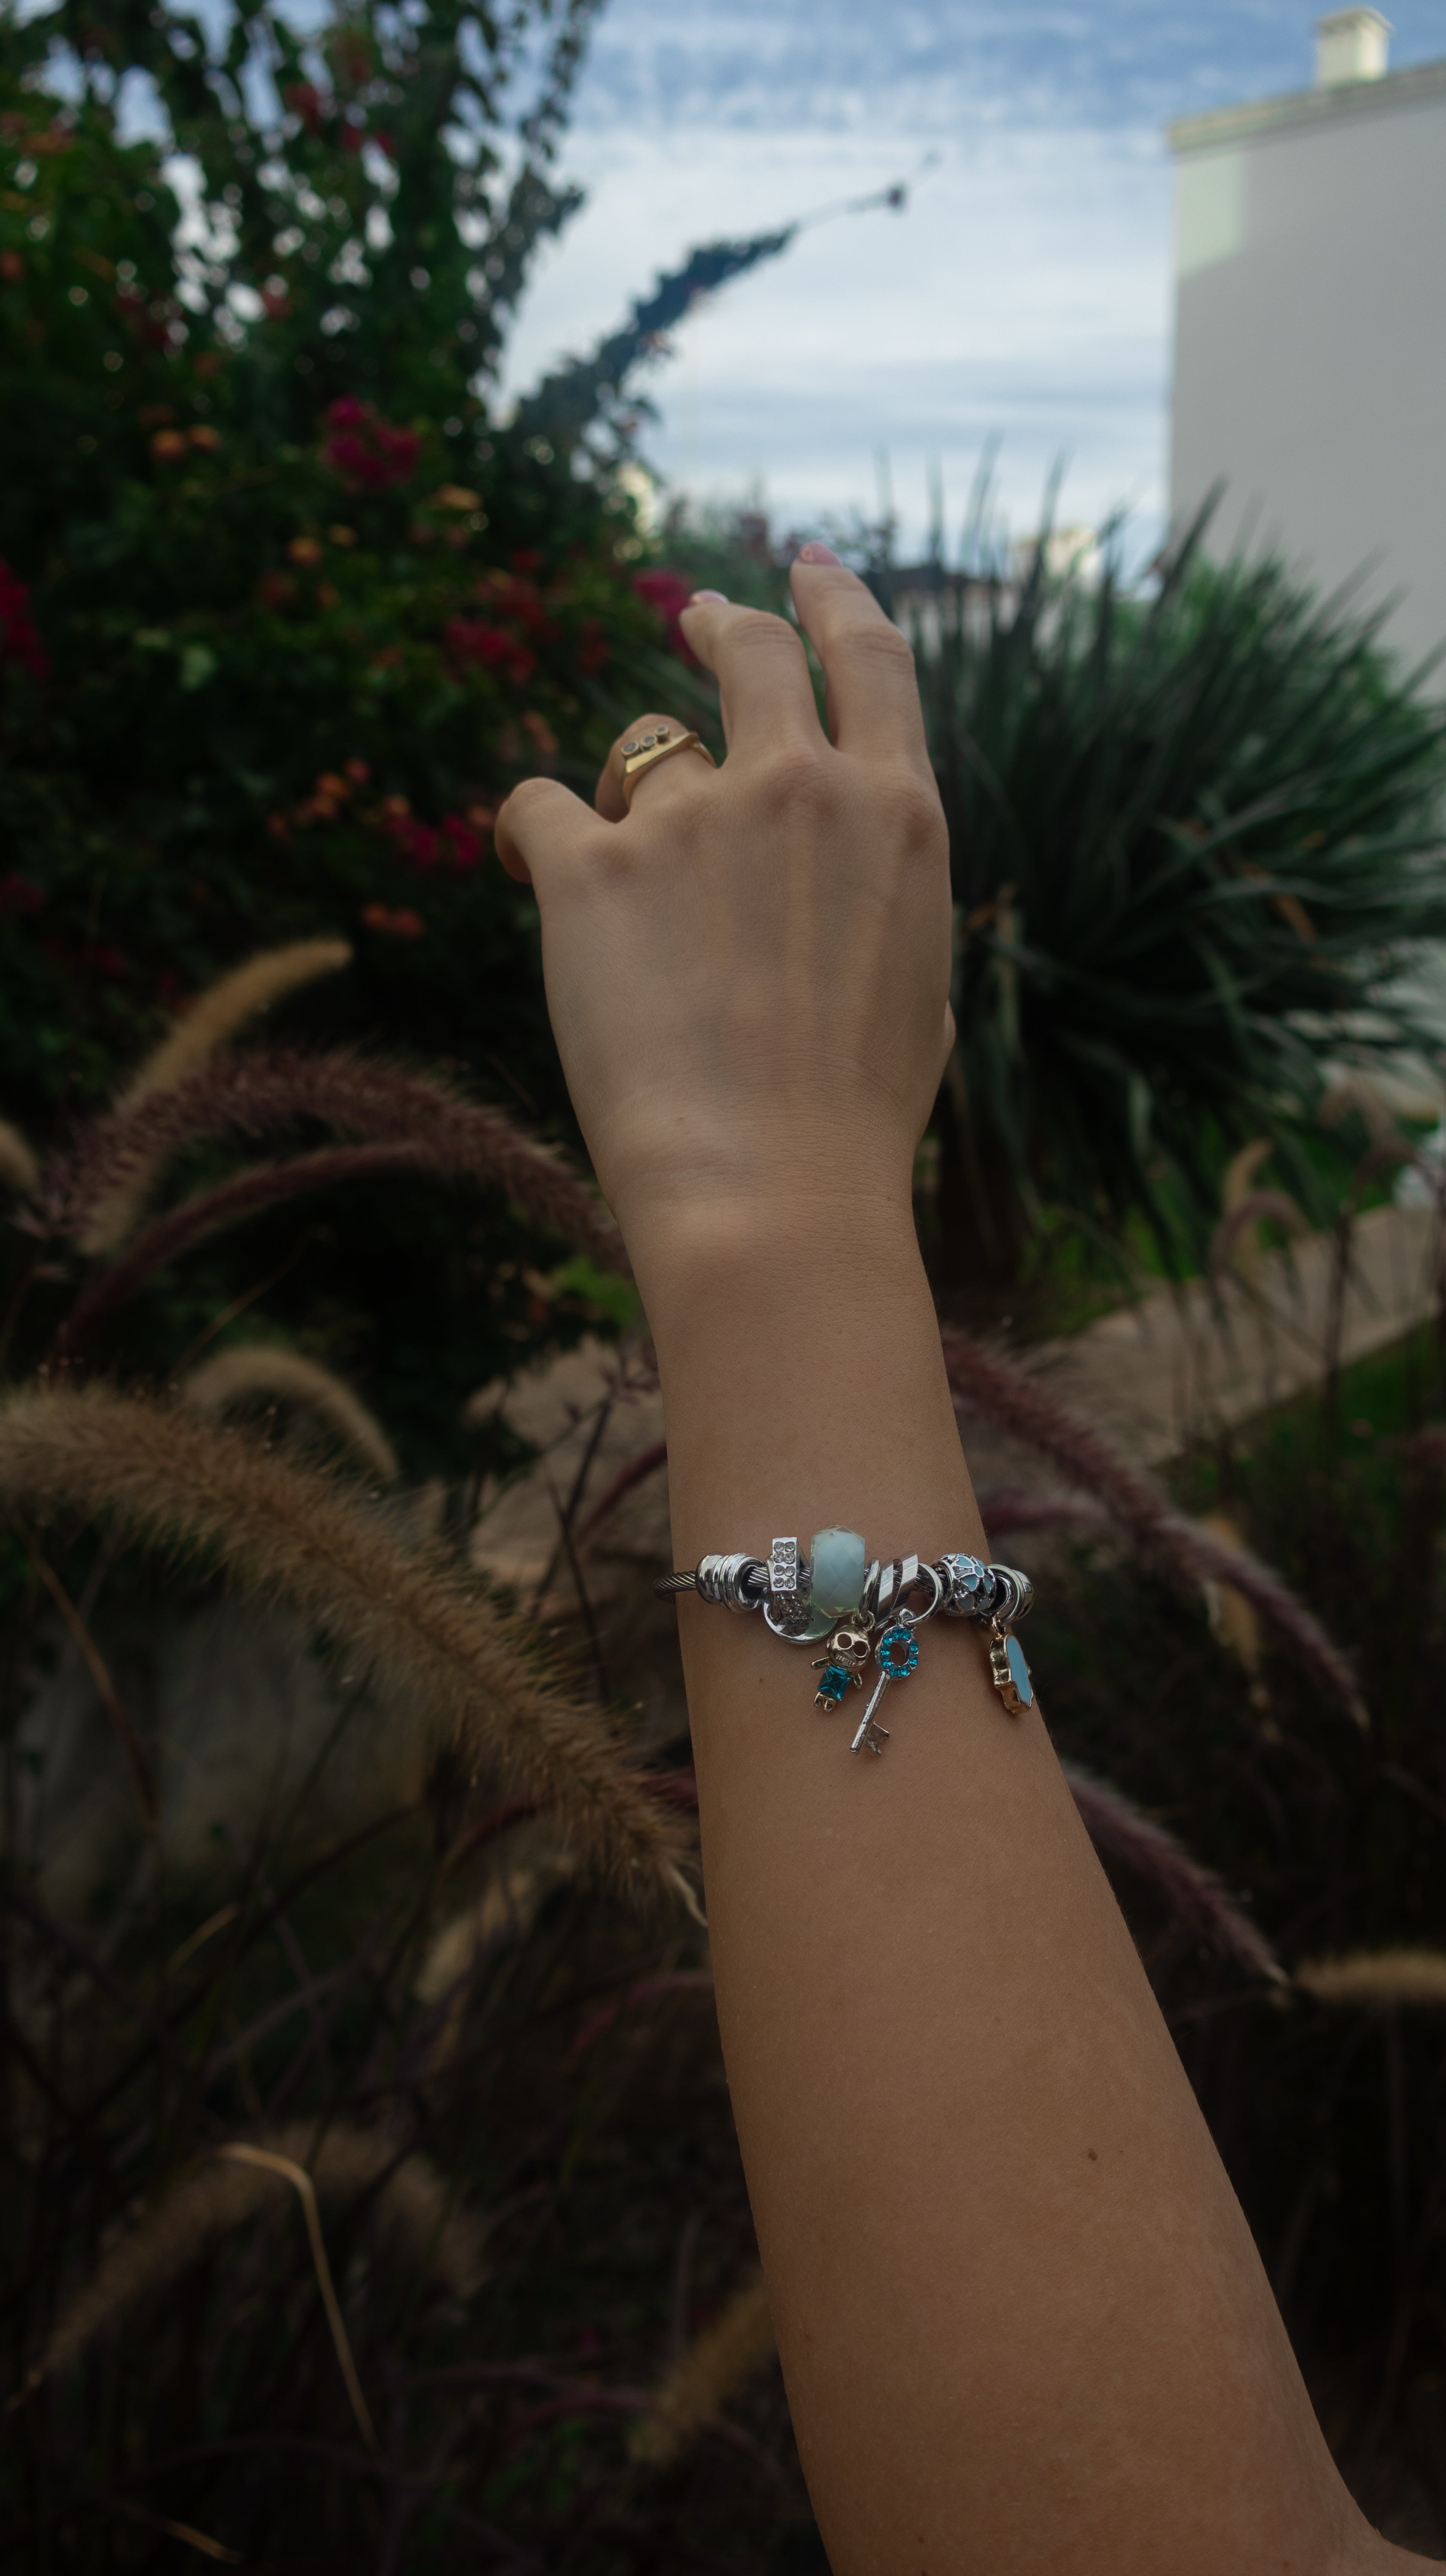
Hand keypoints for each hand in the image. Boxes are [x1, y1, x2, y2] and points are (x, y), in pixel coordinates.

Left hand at [495, 552, 952, 1262]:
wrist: (770, 1191)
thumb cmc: (855, 1119)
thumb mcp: (920, 986)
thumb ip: (881, 897)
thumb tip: (846, 873)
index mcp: (896, 813)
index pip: (870, 657)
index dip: (835, 596)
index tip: (807, 569)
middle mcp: (798, 788)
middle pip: (752, 653)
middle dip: (724, 625)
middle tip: (696, 616)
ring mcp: (691, 821)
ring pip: (639, 756)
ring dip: (630, 801)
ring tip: (632, 895)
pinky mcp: (591, 870)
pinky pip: (535, 807)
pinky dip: (527, 833)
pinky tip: (525, 868)